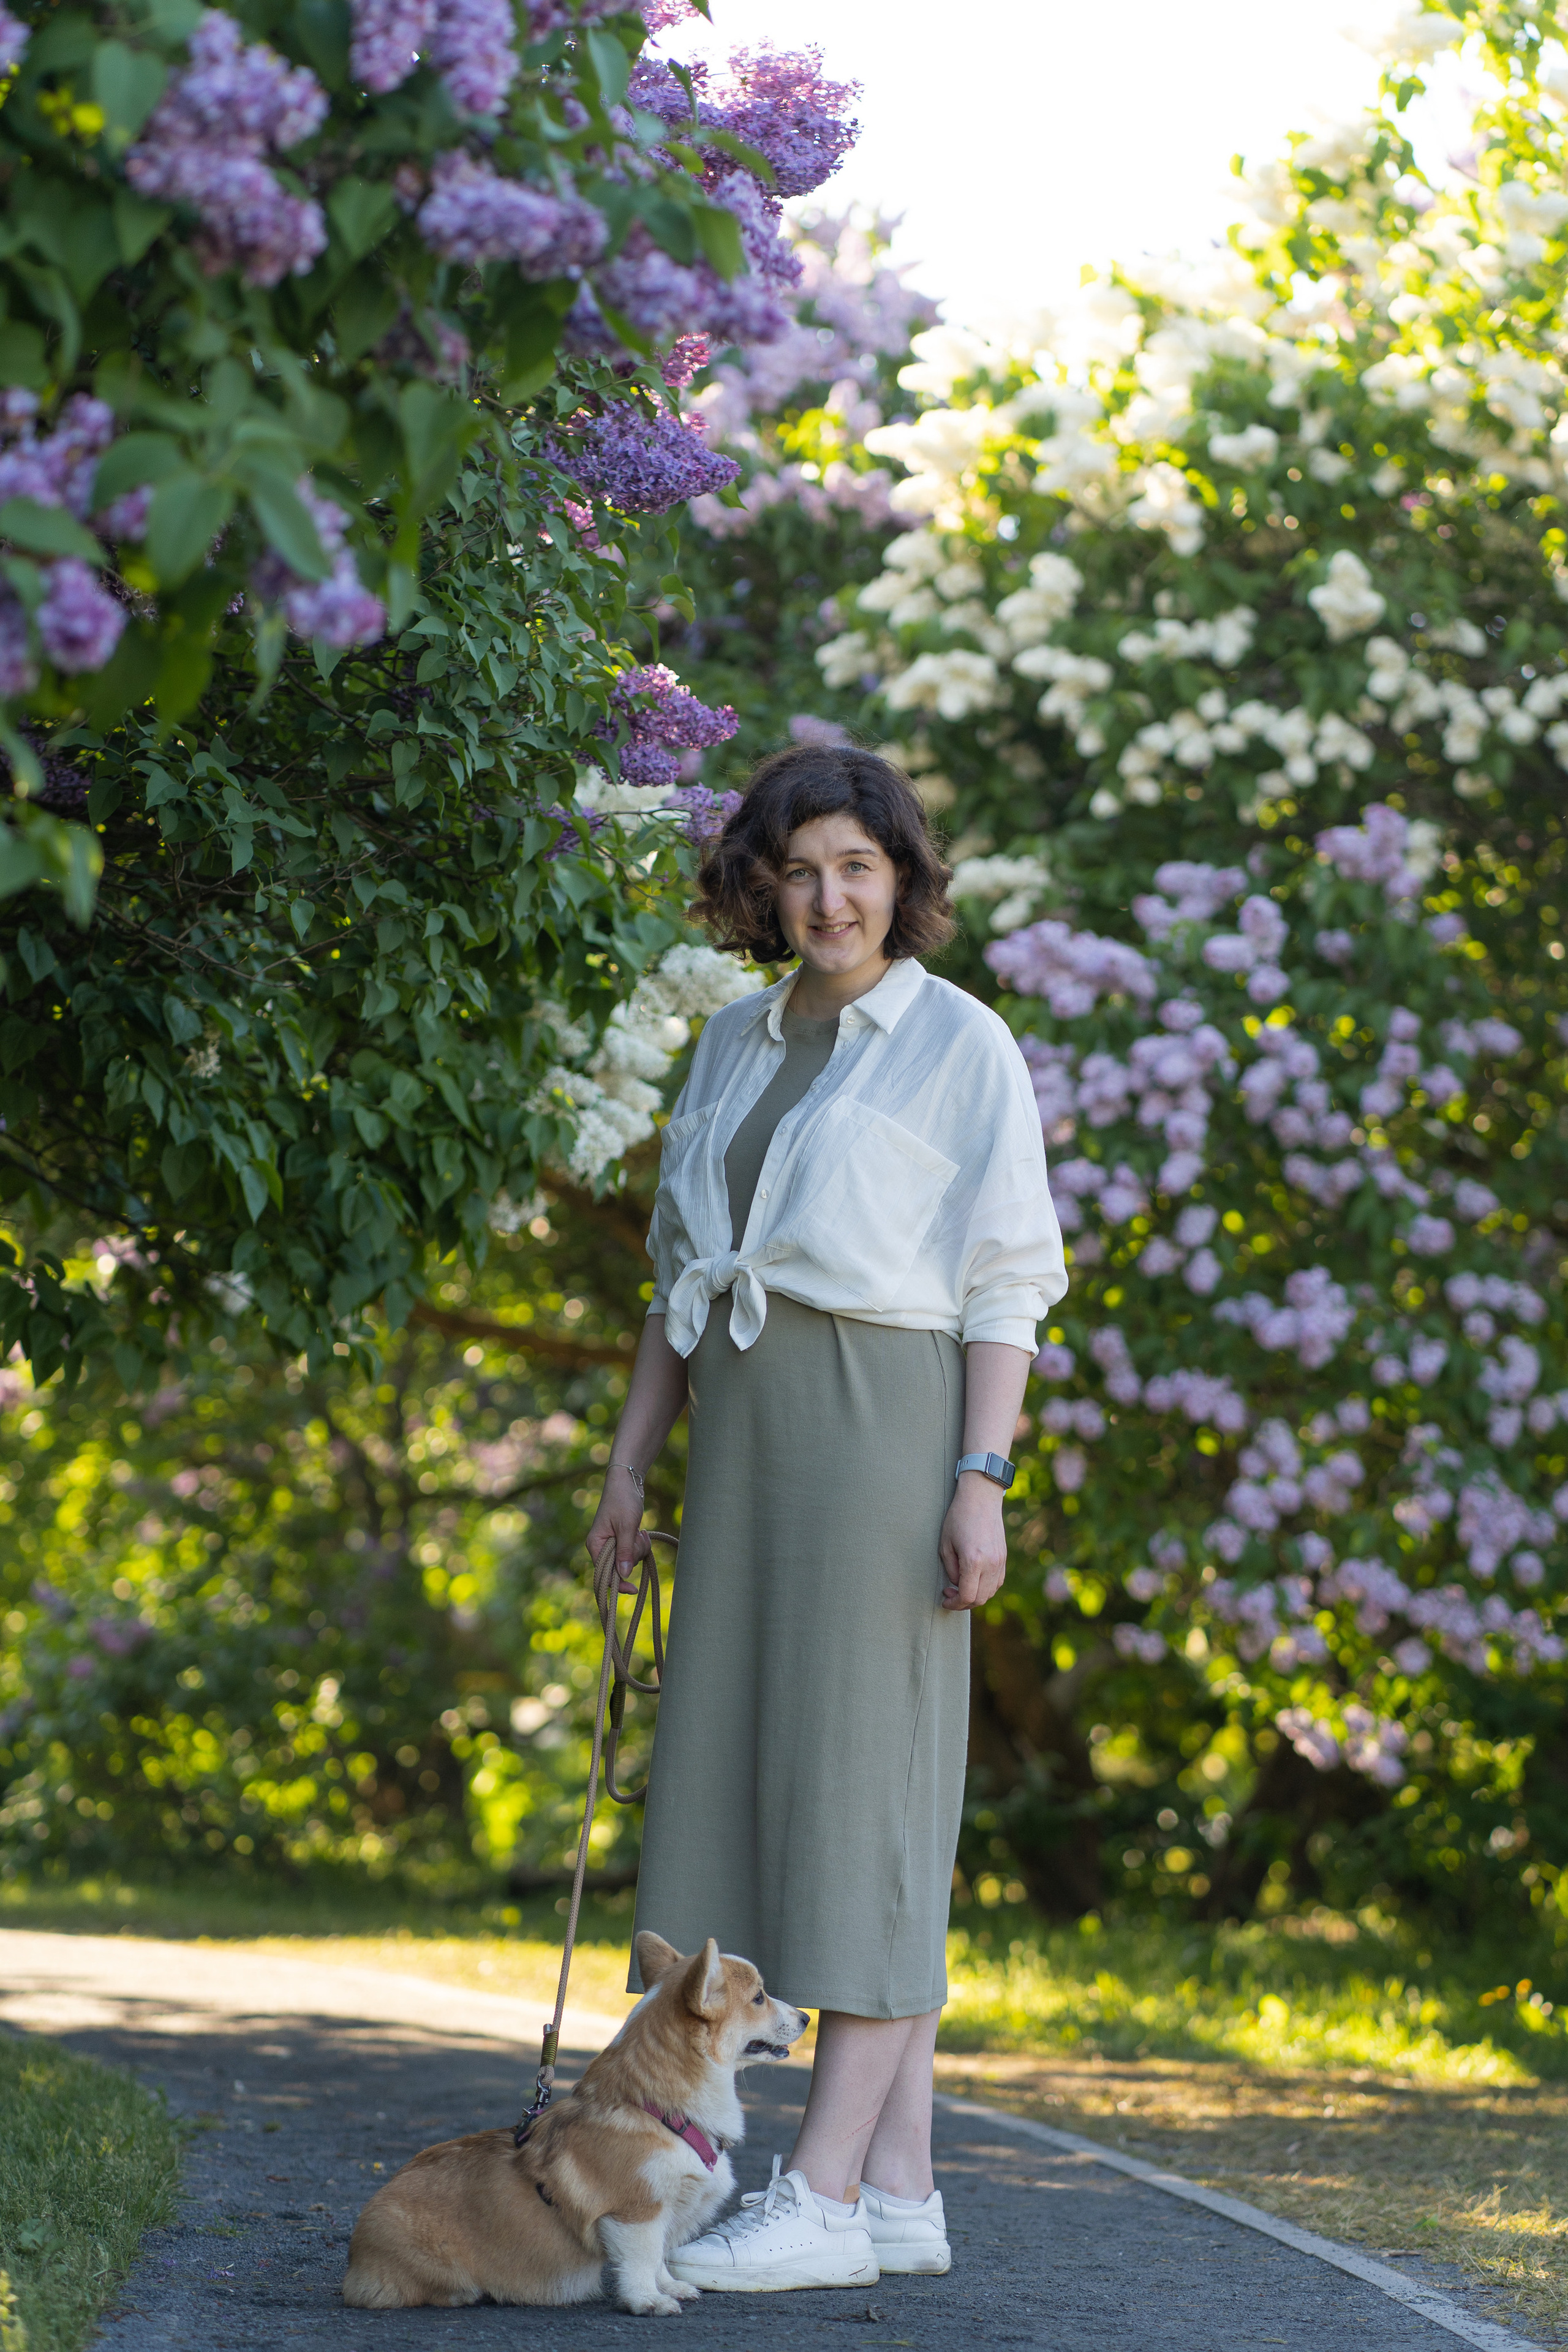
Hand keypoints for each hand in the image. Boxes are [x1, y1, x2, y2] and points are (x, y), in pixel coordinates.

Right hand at [586, 1466, 650, 1603]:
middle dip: (633, 1556)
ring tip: (640, 1531)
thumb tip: (623, 1575)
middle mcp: (601, 1547)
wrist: (627, 1482)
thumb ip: (625, 1551)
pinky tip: (641, 1532)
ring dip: (638, 1548)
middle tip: (638, 1537)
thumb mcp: (626, 1526)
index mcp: (595, 1545)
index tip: (633, 1589)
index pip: (604, 1573)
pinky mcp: (621, 1540)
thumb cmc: (623, 1501)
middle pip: (619, 1567)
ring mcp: (612, 1544)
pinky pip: (633, 1551)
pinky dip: (640, 1544)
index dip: (618, 1583)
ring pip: (629, 1560)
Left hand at [939, 1473, 1007, 1611]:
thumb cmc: (958, 1517)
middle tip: (950, 1594)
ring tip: (961, 1587)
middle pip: (980, 1599)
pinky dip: (986, 1587)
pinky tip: (974, 1580)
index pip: (967, 1596)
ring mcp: (1000, 1561)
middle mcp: (991, 1564)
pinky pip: (998, 1582)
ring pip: (991, 1592)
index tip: (945, 1600)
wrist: (981, 1498)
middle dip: (963, 1603)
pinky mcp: (1004, 1557)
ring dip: (975, 1596)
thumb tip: (956, 1584)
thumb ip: (951, 1569)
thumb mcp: (945, 1544)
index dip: (954, 1603)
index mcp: (973, 1561)